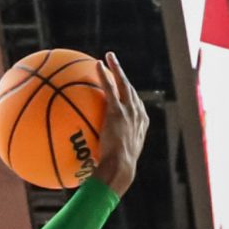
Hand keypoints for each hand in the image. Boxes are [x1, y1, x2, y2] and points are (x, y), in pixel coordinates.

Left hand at [91, 53, 147, 195]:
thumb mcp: (113, 161)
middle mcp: (138, 115)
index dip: (130, 96)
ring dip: (116, 69)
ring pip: (124, 84)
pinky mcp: (118, 111)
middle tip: (116, 66)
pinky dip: (105, 74)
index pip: (135, 106)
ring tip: (108, 58)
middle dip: (124, 76)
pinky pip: (110, 88)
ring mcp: (129, 112)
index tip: (123, 90)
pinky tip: (96, 65)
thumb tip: (88, 160)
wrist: (120, 168)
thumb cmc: (115, 170)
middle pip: (132, 90)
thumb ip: (105, 153)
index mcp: (140, 125)